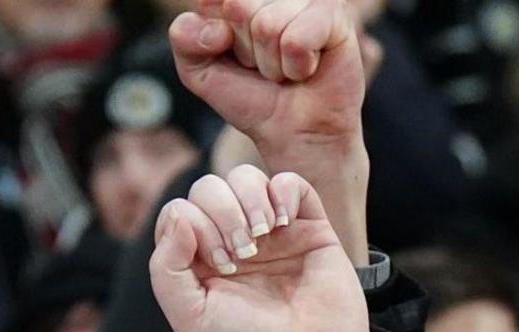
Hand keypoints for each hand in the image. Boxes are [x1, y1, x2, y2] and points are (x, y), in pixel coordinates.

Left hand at [149, 164, 371, 331]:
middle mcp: (232, 243)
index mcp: (199, 263)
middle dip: (222, 212)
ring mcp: (272, 234)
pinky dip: (283, 190)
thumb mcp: (189, 316)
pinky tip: (282, 221)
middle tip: (242, 254)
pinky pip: (292, 183)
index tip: (219, 266)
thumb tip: (179, 216)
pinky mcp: (310, 229)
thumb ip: (166, 267)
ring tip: (263, 237)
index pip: (181, 212)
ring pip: (247, 178)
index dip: (193, 225)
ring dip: (250, 199)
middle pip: (211, 188)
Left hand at [172, 0, 372, 261]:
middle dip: (245, 50)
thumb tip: (218, 27)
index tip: (229, 53)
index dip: (214, 37)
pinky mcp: (333, 14)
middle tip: (264, 67)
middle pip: (238, 8)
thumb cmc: (251, 97)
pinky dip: (296, 66)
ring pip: (267, 25)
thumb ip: (185, 38)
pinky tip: (307, 69)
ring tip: (286, 70)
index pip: (212, 0)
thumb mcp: (199, 71)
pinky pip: (296, 39)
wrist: (293, 132)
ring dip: (272, 63)